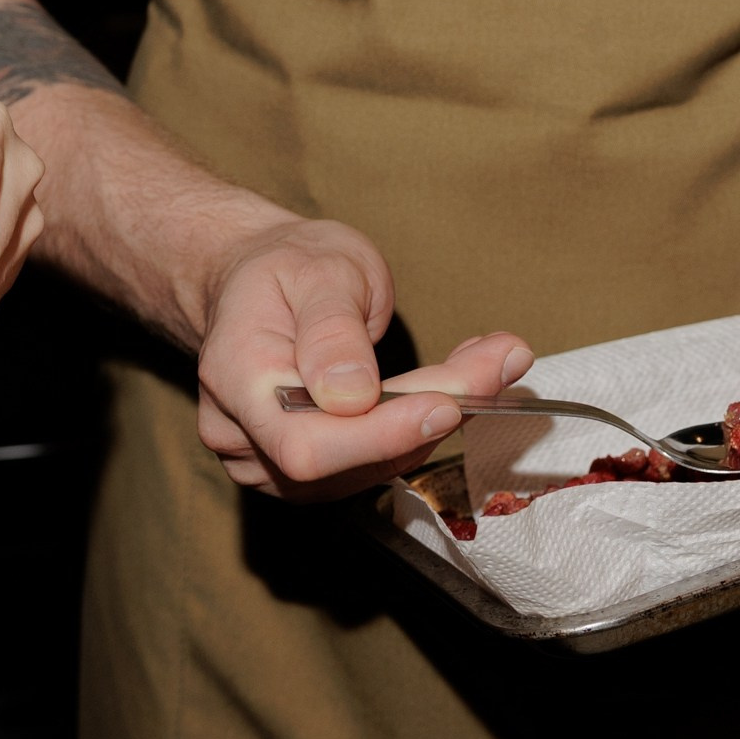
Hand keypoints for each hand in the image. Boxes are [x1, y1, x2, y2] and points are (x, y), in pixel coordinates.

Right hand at [195, 214, 532, 495]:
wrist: (257, 282)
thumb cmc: (286, 266)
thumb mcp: (317, 269)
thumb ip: (331, 331)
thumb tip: (351, 396)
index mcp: (235, 379)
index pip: (305, 444)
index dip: (380, 436)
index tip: (451, 402)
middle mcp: (243, 438)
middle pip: (345, 459)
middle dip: (431, 415)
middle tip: (504, 358)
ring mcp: (270, 464)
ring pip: (368, 466)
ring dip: (438, 419)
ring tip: (493, 360)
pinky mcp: (308, 471)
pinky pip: (371, 461)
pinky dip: (422, 425)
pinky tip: (460, 384)